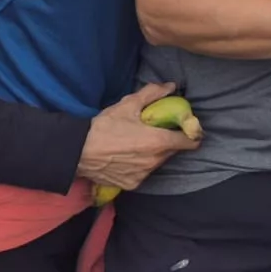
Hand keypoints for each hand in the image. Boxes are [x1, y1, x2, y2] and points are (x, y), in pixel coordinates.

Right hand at [76, 82, 199, 192]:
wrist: (79, 151)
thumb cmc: (105, 126)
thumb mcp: (129, 105)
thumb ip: (153, 94)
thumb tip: (171, 86)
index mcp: (158, 142)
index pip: (189, 142)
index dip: (191, 134)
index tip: (186, 128)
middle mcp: (154, 162)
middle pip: (172, 151)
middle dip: (168, 141)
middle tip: (156, 131)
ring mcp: (143, 175)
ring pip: (157, 163)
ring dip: (154, 154)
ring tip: (138, 143)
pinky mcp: (131, 184)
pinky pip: (143, 173)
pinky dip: (140, 165)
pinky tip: (127, 156)